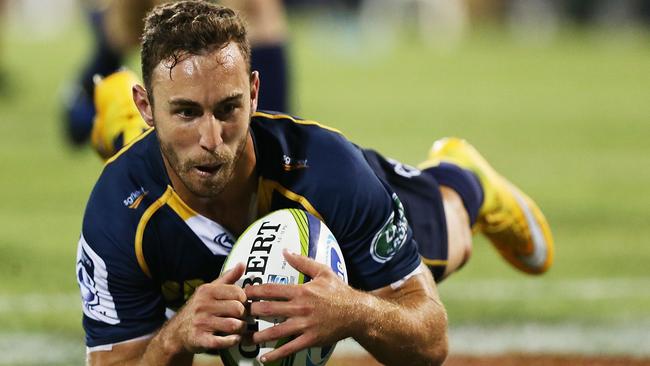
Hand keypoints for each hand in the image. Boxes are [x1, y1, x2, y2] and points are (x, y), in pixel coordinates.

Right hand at [168, 263, 247, 353]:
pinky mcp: (200, 340)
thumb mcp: (209, 290)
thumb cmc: (199, 309)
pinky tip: (232, 338)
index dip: (244, 300)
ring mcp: (201, 323)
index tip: (241, 304)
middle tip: (240, 318)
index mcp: (207, 291)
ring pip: (234, 325)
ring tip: (238, 328)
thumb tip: (242, 264)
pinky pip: (224, 341)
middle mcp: (203, 305)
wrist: (176, 333)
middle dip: (243, 315)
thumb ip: (227, 278)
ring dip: (240, 329)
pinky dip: (233, 341)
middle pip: (238, 309)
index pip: (237, 293)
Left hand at [244, 250, 358, 362]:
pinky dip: (275, 354)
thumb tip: (286, 251)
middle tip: (240, 314)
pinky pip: (290, 348)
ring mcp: (305, 325)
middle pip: (269, 310)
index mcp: (301, 291)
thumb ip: (302, 262)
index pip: (272, 290)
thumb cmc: (339, 291)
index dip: (255, 291)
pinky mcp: (310, 339)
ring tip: (246, 337)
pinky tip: (263, 358)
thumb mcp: (323, 271)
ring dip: (259, 335)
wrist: (357, 313)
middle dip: (252, 312)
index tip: (243, 293)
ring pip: (276, 331)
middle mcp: (301, 308)